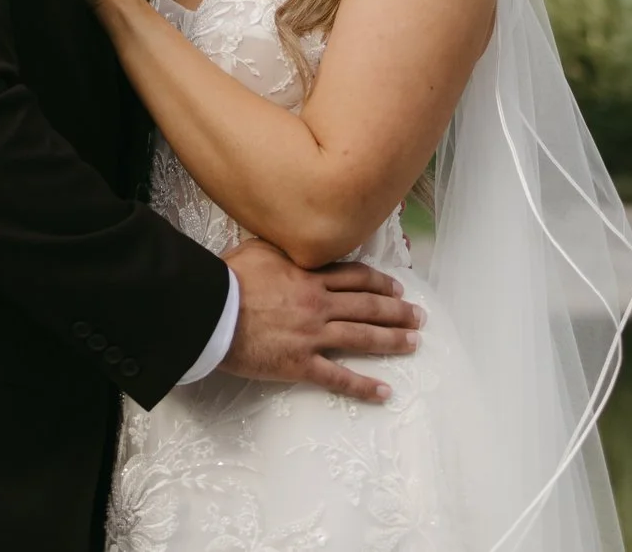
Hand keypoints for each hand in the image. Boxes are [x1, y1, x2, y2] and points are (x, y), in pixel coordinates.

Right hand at [218, 238, 422, 403]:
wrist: (212, 309)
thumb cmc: (229, 278)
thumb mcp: (258, 248)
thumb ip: (283, 248)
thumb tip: (291, 240)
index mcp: (310, 276)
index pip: (355, 278)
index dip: (380, 283)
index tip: (397, 288)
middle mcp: (319, 304)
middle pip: (368, 306)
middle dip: (397, 311)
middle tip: (419, 317)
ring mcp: (312, 335)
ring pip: (362, 337)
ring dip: (392, 341)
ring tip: (413, 343)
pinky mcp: (300, 364)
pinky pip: (338, 377)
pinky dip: (363, 386)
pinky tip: (384, 392)